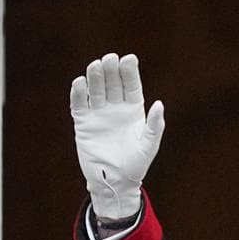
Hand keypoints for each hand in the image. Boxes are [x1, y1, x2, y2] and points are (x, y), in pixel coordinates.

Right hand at [70, 53, 165, 219]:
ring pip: (96, 90)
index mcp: (134, 110)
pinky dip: (79, 93)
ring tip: (96, 66)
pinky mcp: (84, 123)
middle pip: (113, 84)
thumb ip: (154, 125)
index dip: (130, 72)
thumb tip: (159, 104)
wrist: (116, 181)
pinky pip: (79, 104)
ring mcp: (98, 114)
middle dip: (111, 70)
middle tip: (110, 59)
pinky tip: (80, 82)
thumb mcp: (149, 145)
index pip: (131, 86)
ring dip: (95, 77)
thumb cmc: (137, 164)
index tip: (129, 58)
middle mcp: (116, 108)